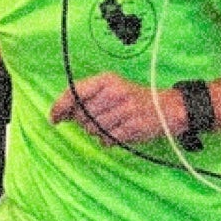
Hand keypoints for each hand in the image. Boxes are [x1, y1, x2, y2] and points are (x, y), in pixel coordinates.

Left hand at [50, 72, 178, 145]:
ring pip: (94, 130)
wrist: (167, 107)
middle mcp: (115, 92)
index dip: (60, 107)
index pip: (75, 92)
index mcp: (107, 80)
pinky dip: (108, 140)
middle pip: (82, 115)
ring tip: (112, 125)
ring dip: (98, 132)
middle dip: (85, 122)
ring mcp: (124, 110)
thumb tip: (63, 113)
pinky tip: (118, 132)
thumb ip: (87, 96)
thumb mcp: (111, 87)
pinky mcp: (132, 127)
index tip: (53, 118)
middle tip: (100, 118)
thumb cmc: (133, 98)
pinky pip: (107, 140)